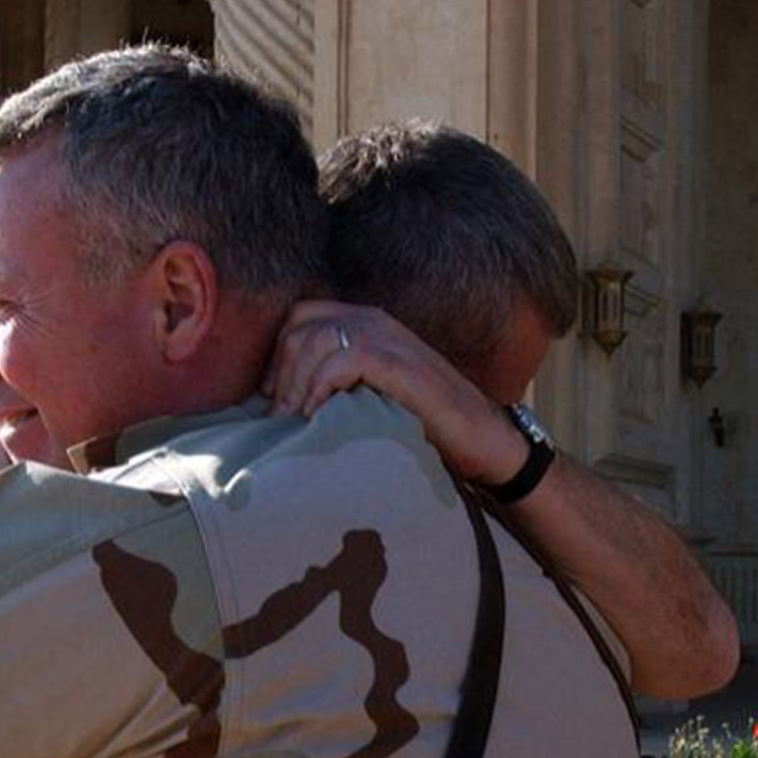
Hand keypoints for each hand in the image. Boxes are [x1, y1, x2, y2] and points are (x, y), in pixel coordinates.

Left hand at [263, 300, 527, 485]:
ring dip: (296, 384)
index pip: (300, 317)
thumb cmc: (424, 425)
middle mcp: (375, 321)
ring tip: (294, 423)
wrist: (485, 440)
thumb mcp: (369, 395)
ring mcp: (390, 339)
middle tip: (279, 419)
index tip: (272, 399)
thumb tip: (279, 407)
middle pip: (301, 327)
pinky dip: (321, 389)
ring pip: (316, 340)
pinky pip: (344, 360)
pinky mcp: (402, 364)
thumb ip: (335, 384)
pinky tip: (317, 418)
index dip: (277, 356)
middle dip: (280, 374)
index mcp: (366, 323)